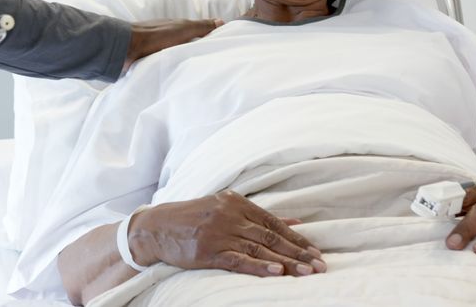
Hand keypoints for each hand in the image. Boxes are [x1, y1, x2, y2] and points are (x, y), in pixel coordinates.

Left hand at [124, 18, 222, 70]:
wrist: (126, 49)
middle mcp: (169, 38)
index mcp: (177, 28)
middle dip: (199, 53)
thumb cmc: (155, 36)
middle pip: (188, 45)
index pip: (198, 32)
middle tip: (214, 64)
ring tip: (200, 73)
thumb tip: (222, 21)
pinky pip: (167, 65)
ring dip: (186, 61)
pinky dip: (175, 68)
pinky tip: (181, 76)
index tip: (222, 48)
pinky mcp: (151, 62)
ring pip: (178, 56)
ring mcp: (159, 50)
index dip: (209, 39)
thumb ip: (201, 27)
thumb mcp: (182, 29)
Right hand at [129, 190, 325, 276]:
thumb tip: (295, 221)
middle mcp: (230, 215)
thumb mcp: (225, 209)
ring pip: (259, 248)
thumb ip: (259, 216)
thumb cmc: (193, 219)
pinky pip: (238, 259)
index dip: (297, 238)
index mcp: (236, 202)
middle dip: (298, 252)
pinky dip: (259, 266)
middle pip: (271, 236)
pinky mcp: (208, 251)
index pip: (274, 222)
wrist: (156, 227)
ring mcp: (219, 232)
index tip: (316, 252)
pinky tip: (276, 272)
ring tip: (306, 272)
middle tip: (320, 265)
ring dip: (286, 261)